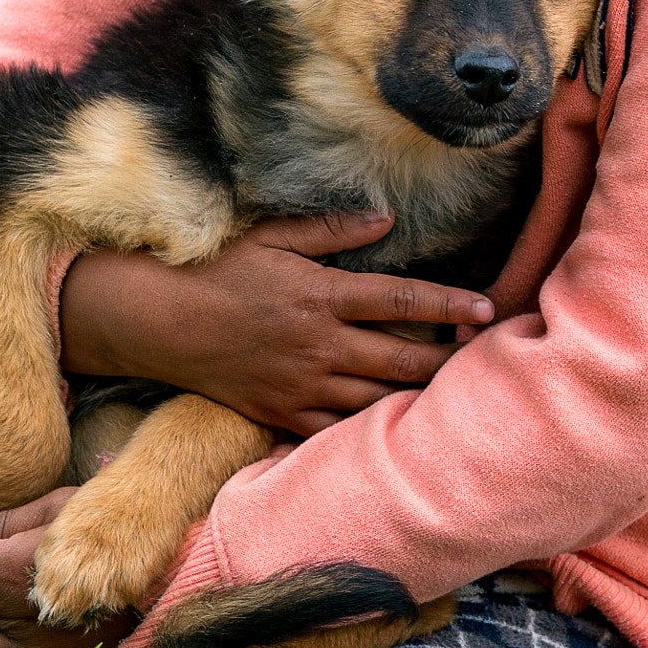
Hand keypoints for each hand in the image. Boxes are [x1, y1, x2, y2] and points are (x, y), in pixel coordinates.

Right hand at [58, 211, 494, 435]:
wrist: (159, 323)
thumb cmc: (217, 271)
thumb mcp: (273, 237)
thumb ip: (332, 230)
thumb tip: (386, 219)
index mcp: (321, 295)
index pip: (401, 301)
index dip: (449, 306)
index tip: (488, 311)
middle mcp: (319, 344)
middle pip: (401, 360)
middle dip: (449, 363)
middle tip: (486, 362)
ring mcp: (301, 384)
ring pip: (375, 400)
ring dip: (415, 399)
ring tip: (453, 397)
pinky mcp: (281, 413)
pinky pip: (335, 428)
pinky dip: (366, 428)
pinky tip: (392, 427)